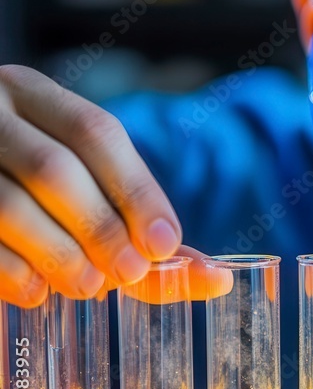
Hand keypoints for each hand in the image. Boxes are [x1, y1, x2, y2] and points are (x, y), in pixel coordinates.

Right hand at [0, 64, 182, 305]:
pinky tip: (34, 293)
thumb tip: (216, 277)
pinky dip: (10, 271)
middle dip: (100, 229)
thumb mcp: (83, 189)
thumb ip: (140, 229)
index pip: (96, 134)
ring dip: (57, 254)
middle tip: (128, 273)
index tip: (166, 243)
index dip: (138, 191)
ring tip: (85, 287)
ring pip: (7, 204)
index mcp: (32, 95)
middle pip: (54, 170)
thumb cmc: (32, 196)